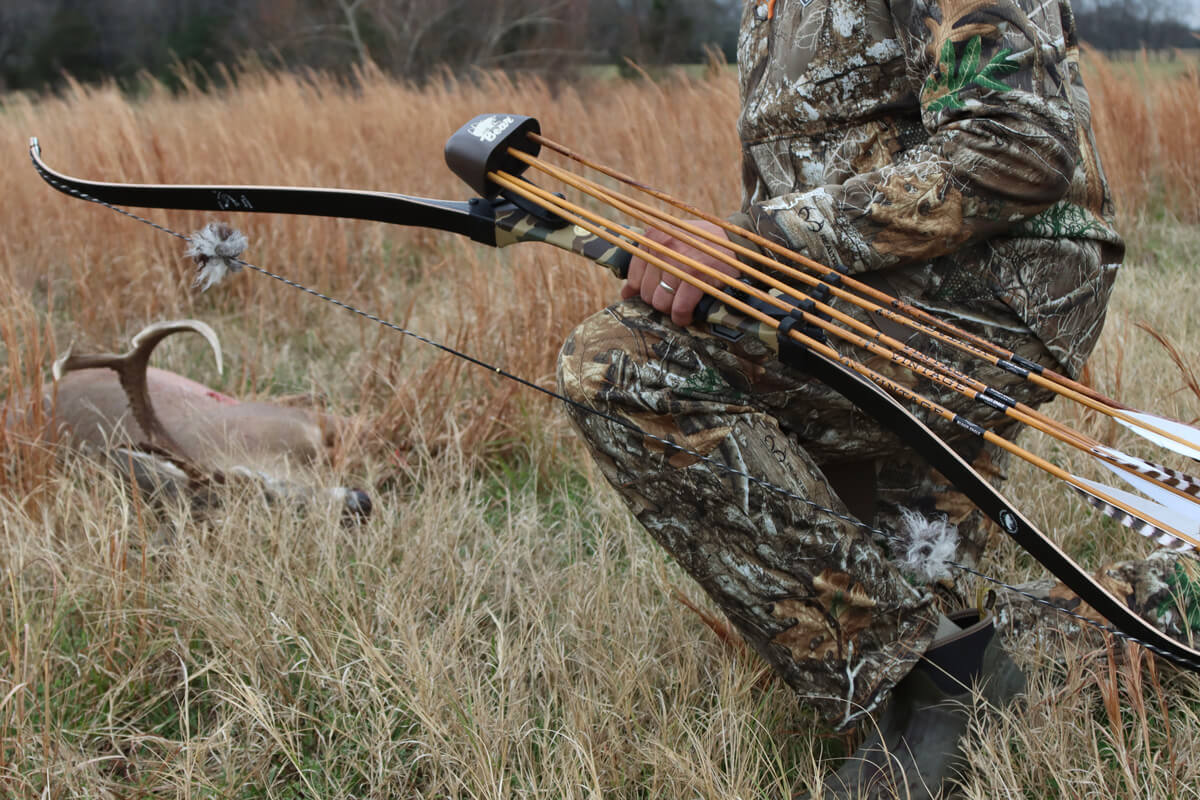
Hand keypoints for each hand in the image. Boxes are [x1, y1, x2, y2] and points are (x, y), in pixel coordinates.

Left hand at [621, 220, 739, 326]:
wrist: (737, 243)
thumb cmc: (702, 246)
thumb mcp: (672, 242)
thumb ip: (648, 262)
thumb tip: (625, 293)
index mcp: (653, 236)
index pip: (633, 277)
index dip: (643, 291)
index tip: (658, 293)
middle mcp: (662, 246)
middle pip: (646, 293)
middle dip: (660, 300)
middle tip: (676, 297)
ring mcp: (679, 261)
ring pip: (660, 303)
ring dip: (671, 310)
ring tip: (683, 303)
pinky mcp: (696, 277)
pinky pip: (679, 308)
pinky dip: (682, 317)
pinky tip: (688, 315)